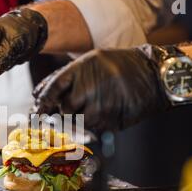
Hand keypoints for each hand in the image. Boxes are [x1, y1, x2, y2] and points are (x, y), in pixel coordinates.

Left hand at [33, 48, 170, 132]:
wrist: (153, 74)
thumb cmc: (118, 66)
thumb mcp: (91, 61)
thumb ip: (65, 77)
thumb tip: (39, 95)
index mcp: (82, 68)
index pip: (53, 87)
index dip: (44, 101)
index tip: (38, 109)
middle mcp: (90, 86)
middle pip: (65, 108)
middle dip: (67, 110)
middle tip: (77, 105)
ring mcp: (101, 105)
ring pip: (79, 121)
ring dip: (82, 118)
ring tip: (96, 106)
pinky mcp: (111, 120)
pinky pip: (94, 128)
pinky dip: (95, 124)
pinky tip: (105, 112)